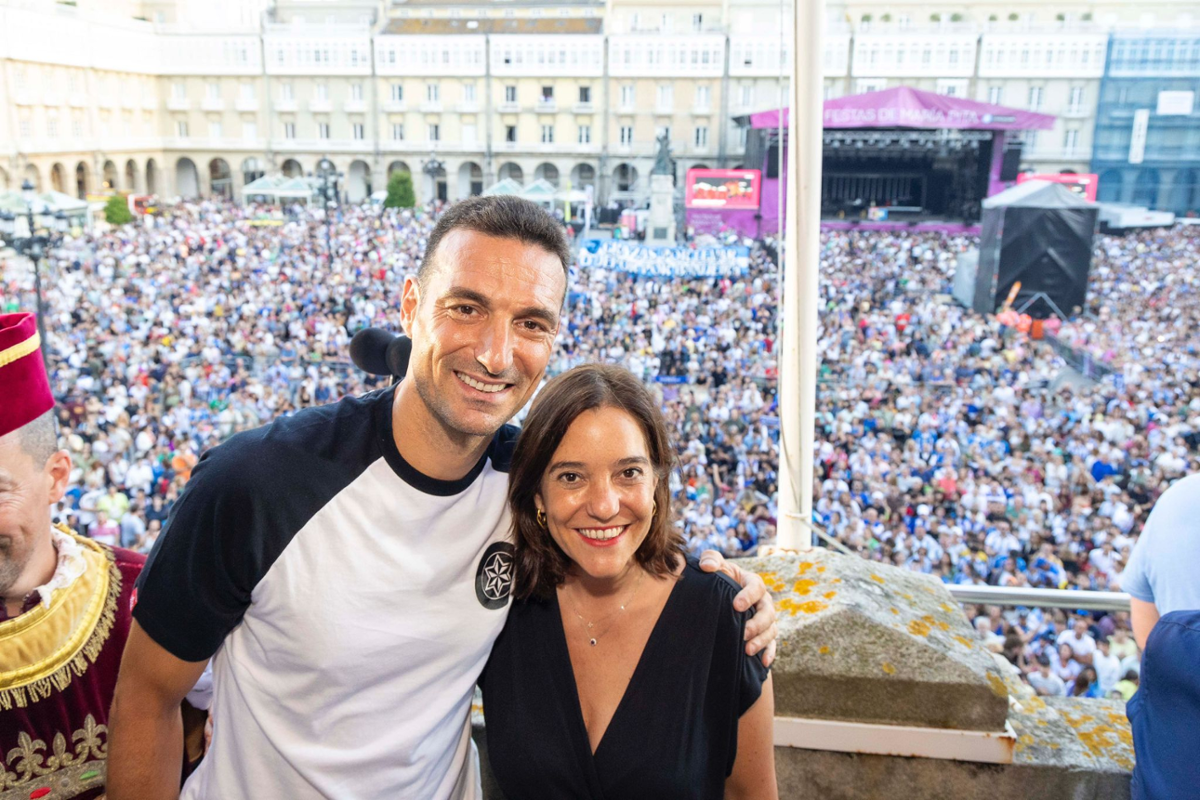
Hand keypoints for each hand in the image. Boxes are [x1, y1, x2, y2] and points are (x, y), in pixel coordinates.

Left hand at [699, 550, 776, 667]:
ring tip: (748, 650)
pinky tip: (763, 663)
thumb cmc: (719, 577)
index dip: (749, 596)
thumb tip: (707, 566)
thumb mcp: (715, 565)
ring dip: (762, 640)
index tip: (736, 606)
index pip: (756, 587)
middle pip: (768, 611)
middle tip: (743, 633)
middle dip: (757, 623)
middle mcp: (763, 601)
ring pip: (771, 629)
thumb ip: (711, 559)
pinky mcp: (765, 633)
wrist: (721, 594)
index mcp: (752, 582)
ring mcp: (766, 618)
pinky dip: (770, 653)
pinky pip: (772, 644)